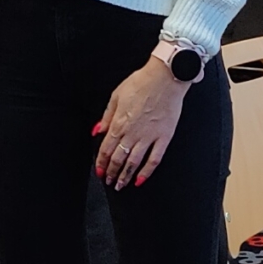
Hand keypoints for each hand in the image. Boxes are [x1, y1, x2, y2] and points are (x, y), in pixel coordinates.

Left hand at [94, 57, 188, 189]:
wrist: (165, 77)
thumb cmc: (141, 82)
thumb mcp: (116, 95)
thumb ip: (106, 116)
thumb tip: (97, 131)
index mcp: (119, 123)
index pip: (106, 149)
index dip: (101, 163)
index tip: (99, 171)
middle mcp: (132, 133)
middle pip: (118, 159)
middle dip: (111, 173)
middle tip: (109, 181)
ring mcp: (149, 137)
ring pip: (134, 163)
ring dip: (125, 176)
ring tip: (121, 185)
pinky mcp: (164, 137)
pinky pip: (154, 159)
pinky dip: (147, 172)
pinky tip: (141, 179)